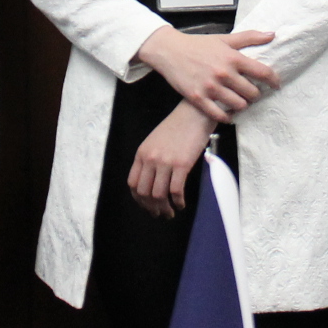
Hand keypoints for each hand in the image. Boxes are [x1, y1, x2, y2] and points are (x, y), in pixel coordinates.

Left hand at [127, 102, 212, 216]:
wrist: (194, 114)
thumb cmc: (178, 127)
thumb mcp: (155, 141)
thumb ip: (150, 159)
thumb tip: (151, 181)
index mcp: (142, 153)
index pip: (133, 183)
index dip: (138, 199)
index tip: (146, 206)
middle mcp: (150, 159)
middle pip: (144, 192)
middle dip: (151, 207)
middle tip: (159, 214)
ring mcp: (165, 162)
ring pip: (158, 195)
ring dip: (164, 208)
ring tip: (170, 213)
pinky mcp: (181, 164)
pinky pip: (175, 191)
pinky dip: (178, 202)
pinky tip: (181, 204)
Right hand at [134, 27, 280, 120]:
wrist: (169, 51)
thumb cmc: (197, 45)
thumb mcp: (224, 38)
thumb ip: (250, 37)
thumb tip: (272, 34)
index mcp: (232, 58)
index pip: (262, 72)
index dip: (274, 81)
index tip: (276, 85)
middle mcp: (224, 73)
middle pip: (252, 92)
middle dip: (255, 94)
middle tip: (253, 93)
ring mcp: (211, 87)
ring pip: (238, 105)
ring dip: (242, 105)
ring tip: (240, 101)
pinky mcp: (198, 98)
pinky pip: (219, 114)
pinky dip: (226, 116)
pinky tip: (227, 113)